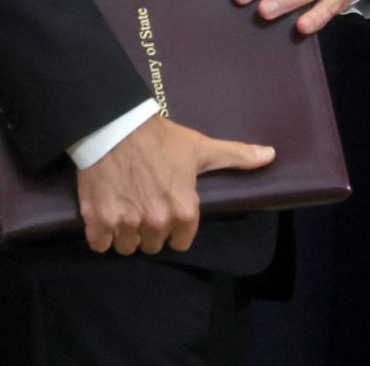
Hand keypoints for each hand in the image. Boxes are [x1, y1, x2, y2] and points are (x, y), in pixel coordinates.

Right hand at [74, 114, 274, 254]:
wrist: (114, 122)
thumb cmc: (160, 137)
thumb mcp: (200, 148)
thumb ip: (236, 156)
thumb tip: (271, 155)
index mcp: (184, 210)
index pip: (180, 242)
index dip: (173, 227)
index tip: (164, 209)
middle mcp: (157, 221)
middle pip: (152, 245)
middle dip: (148, 229)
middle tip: (141, 204)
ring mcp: (126, 223)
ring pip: (127, 246)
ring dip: (124, 233)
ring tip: (123, 208)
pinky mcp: (98, 220)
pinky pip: (100, 245)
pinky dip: (100, 234)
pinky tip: (103, 215)